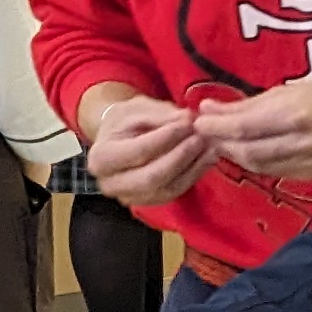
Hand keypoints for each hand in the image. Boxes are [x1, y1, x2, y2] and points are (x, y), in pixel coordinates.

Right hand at [81, 93, 211, 204]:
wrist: (118, 139)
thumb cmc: (125, 121)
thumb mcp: (137, 109)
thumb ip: (161, 114)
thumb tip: (188, 119)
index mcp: (101, 157)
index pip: (139, 151)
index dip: (166, 137)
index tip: (188, 123)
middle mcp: (111, 184)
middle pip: (152, 177)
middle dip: (181, 156)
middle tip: (201, 137)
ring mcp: (130, 198)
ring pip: (167, 189)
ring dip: (192, 168)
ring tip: (210, 147)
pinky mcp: (149, 202)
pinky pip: (175, 193)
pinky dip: (194, 175)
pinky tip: (207, 159)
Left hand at [191, 75, 311, 183]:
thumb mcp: (289, 89)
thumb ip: (248, 103)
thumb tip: (208, 108)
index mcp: (298, 113)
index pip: (245, 126)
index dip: (217, 126)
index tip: (199, 120)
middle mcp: (304, 141)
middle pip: (248, 150)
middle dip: (222, 142)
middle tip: (205, 133)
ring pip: (259, 166)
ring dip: (235, 154)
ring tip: (221, 141)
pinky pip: (275, 172)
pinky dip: (255, 163)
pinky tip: (246, 152)